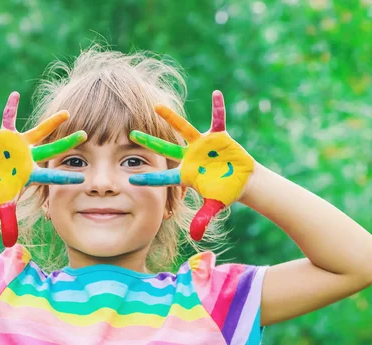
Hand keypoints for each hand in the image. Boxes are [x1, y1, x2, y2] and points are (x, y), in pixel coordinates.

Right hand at [0, 91, 86, 246]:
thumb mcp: (3, 208)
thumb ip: (8, 224)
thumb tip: (9, 244)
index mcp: (31, 173)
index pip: (51, 174)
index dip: (65, 175)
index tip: (84, 176)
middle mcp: (31, 157)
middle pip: (53, 149)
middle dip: (69, 143)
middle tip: (88, 136)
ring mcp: (20, 146)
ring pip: (39, 132)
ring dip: (52, 123)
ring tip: (68, 113)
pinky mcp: (6, 136)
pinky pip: (7, 119)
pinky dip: (9, 108)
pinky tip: (14, 95)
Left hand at [129, 90, 253, 240]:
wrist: (242, 180)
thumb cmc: (225, 192)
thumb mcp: (214, 205)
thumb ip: (204, 219)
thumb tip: (195, 237)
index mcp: (186, 174)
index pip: (163, 176)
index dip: (148, 177)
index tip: (129, 178)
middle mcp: (189, 156)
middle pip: (165, 148)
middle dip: (148, 142)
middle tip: (130, 134)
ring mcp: (202, 145)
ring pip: (184, 129)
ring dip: (171, 119)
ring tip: (156, 106)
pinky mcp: (218, 136)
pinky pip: (218, 119)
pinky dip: (219, 108)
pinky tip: (216, 94)